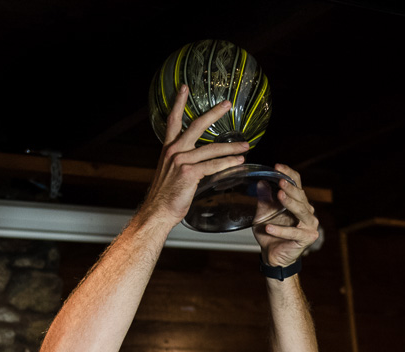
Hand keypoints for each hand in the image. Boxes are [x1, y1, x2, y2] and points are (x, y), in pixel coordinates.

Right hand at [138, 85, 249, 223]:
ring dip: (231, 147)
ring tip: (246, 145)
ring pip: (211, 149)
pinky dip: (228, 163)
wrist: (158, 211)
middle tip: (227, 104)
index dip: (178, 102)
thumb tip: (199, 161)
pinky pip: (213, 165)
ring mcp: (181, 161)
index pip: (172, 120)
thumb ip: (183, 161)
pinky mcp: (189, 173)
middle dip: (213, 113)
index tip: (184, 88)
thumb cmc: (166, 195)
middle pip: (196, 125)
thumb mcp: (171, 172)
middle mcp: (174, 151)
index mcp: (168, 148)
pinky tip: (239, 161)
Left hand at [252, 164, 319, 267]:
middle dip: (290, 187)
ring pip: (302, 210)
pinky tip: (269, 227)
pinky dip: (281, 230)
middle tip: (280, 181)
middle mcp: (307, 211)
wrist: (272, 255)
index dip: (289, 173)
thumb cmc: (270, 233)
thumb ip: (264, 200)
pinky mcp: (307, 238)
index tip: (278, 166)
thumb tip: (261, 182)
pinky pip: (294, 232)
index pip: (297, 183)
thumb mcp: (263, 214)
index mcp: (298, 202)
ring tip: (279, 196)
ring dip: (290, 203)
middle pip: (301, 195)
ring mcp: (309, 224)